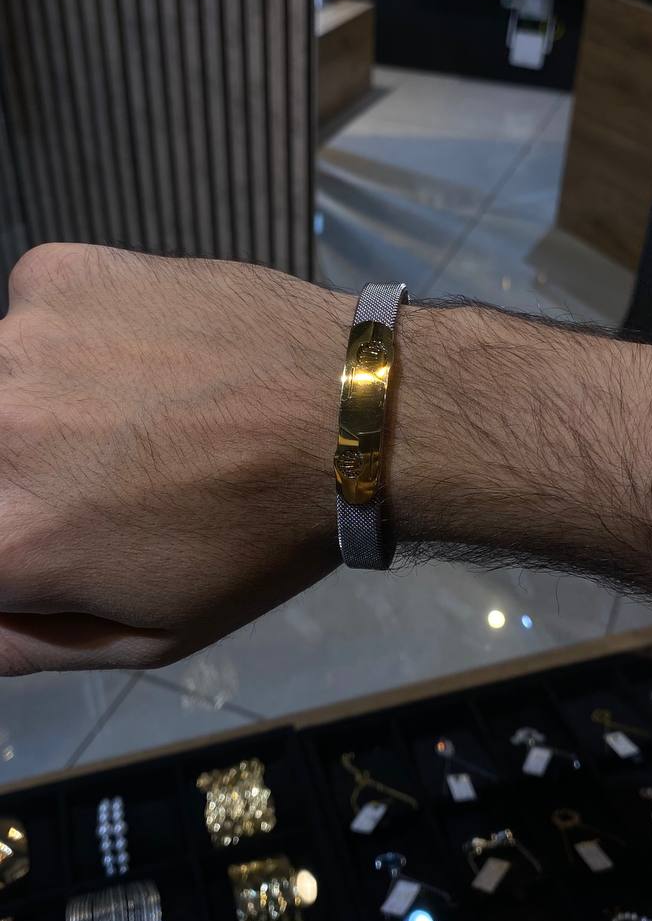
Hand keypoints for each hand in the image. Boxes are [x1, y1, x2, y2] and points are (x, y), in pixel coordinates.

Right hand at [0, 244, 352, 672]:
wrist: (348, 410)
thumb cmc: (260, 538)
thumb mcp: (152, 636)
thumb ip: (28, 645)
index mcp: (7, 539)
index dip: (24, 542)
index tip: (72, 525)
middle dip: (28, 476)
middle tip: (108, 469)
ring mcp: (18, 341)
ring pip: (3, 381)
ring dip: (44, 402)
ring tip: (137, 408)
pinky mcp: (53, 275)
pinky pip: (35, 312)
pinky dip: (73, 335)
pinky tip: (148, 354)